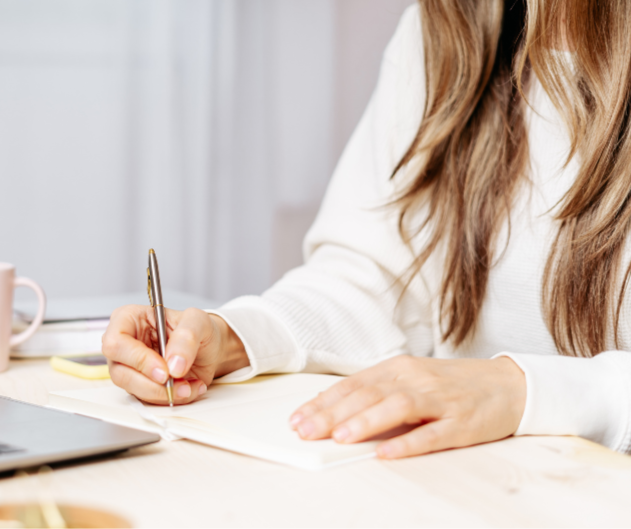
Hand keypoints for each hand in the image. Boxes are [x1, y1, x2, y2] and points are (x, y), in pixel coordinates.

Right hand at [102, 305, 249, 404]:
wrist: (210, 348)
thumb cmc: (198, 328)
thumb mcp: (198, 321)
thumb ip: (186, 337)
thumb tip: (173, 364)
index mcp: (129, 319)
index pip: (116, 342)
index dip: (138, 359)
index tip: (164, 370)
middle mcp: (124, 345)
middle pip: (120, 372)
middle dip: (152, 383)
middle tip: (178, 382)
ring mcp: (130, 368)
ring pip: (133, 390)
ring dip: (164, 393)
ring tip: (189, 385)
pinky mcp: (141, 386)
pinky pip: (148, 400)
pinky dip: (172, 398)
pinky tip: (190, 387)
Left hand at [289, 355, 525, 457]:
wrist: (508, 384)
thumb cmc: (451, 385)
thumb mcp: (411, 380)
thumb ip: (377, 392)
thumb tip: (334, 409)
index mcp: (399, 368)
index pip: (354, 384)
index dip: (325, 401)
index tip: (298, 418)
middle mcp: (416, 379)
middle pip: (370, 395)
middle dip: (334, 413)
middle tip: (306, 430)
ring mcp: (440, 400)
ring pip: (398, 407)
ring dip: (368, 422)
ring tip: (341, 437)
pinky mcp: (463, 422)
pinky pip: (433, 434)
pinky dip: (410, 443)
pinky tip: (388, 453)